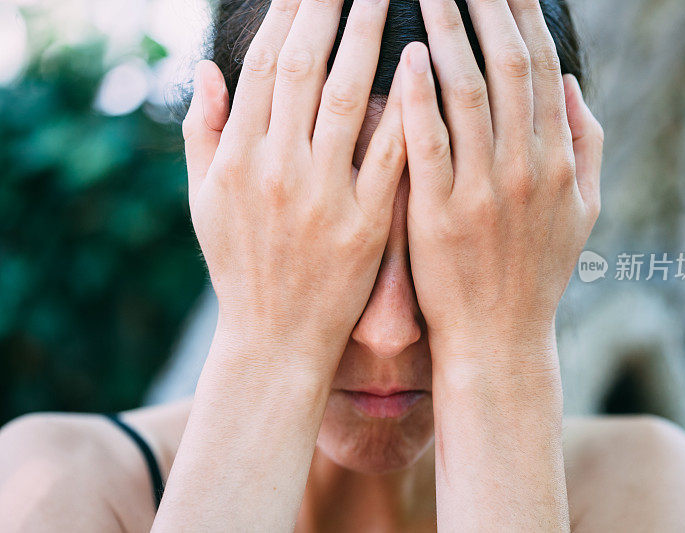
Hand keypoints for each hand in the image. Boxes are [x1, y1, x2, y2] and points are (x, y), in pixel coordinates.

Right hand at [181, 0, 403, 376]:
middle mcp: (275, 170)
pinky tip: (422, 67)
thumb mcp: (204, 202)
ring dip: (367, 40)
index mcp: (235, 159)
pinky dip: (404, 109)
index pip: (262, 66)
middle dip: (329, 9)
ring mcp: (321, 197)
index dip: (286, 15)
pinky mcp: (363, 224)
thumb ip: (202, 133)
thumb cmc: (240, 267)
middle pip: (303, 68)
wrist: (275, 340)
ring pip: (346, 98)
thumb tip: (206, 70)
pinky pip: (388, 157)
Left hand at [400, 0, 602, 364]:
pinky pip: (430, 146)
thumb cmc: (536, 273)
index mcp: (558, 161)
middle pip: (509, 66)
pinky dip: (421, 99)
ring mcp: (483, 192)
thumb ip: (586, 144)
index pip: (542, 68)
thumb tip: (574, 84)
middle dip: (487, 7)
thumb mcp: (584, 211)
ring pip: (468, 94)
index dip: (526, 15)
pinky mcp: (440, 216)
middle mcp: (526, 168)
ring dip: (449, 35)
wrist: (499, 339)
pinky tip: (407, 57)